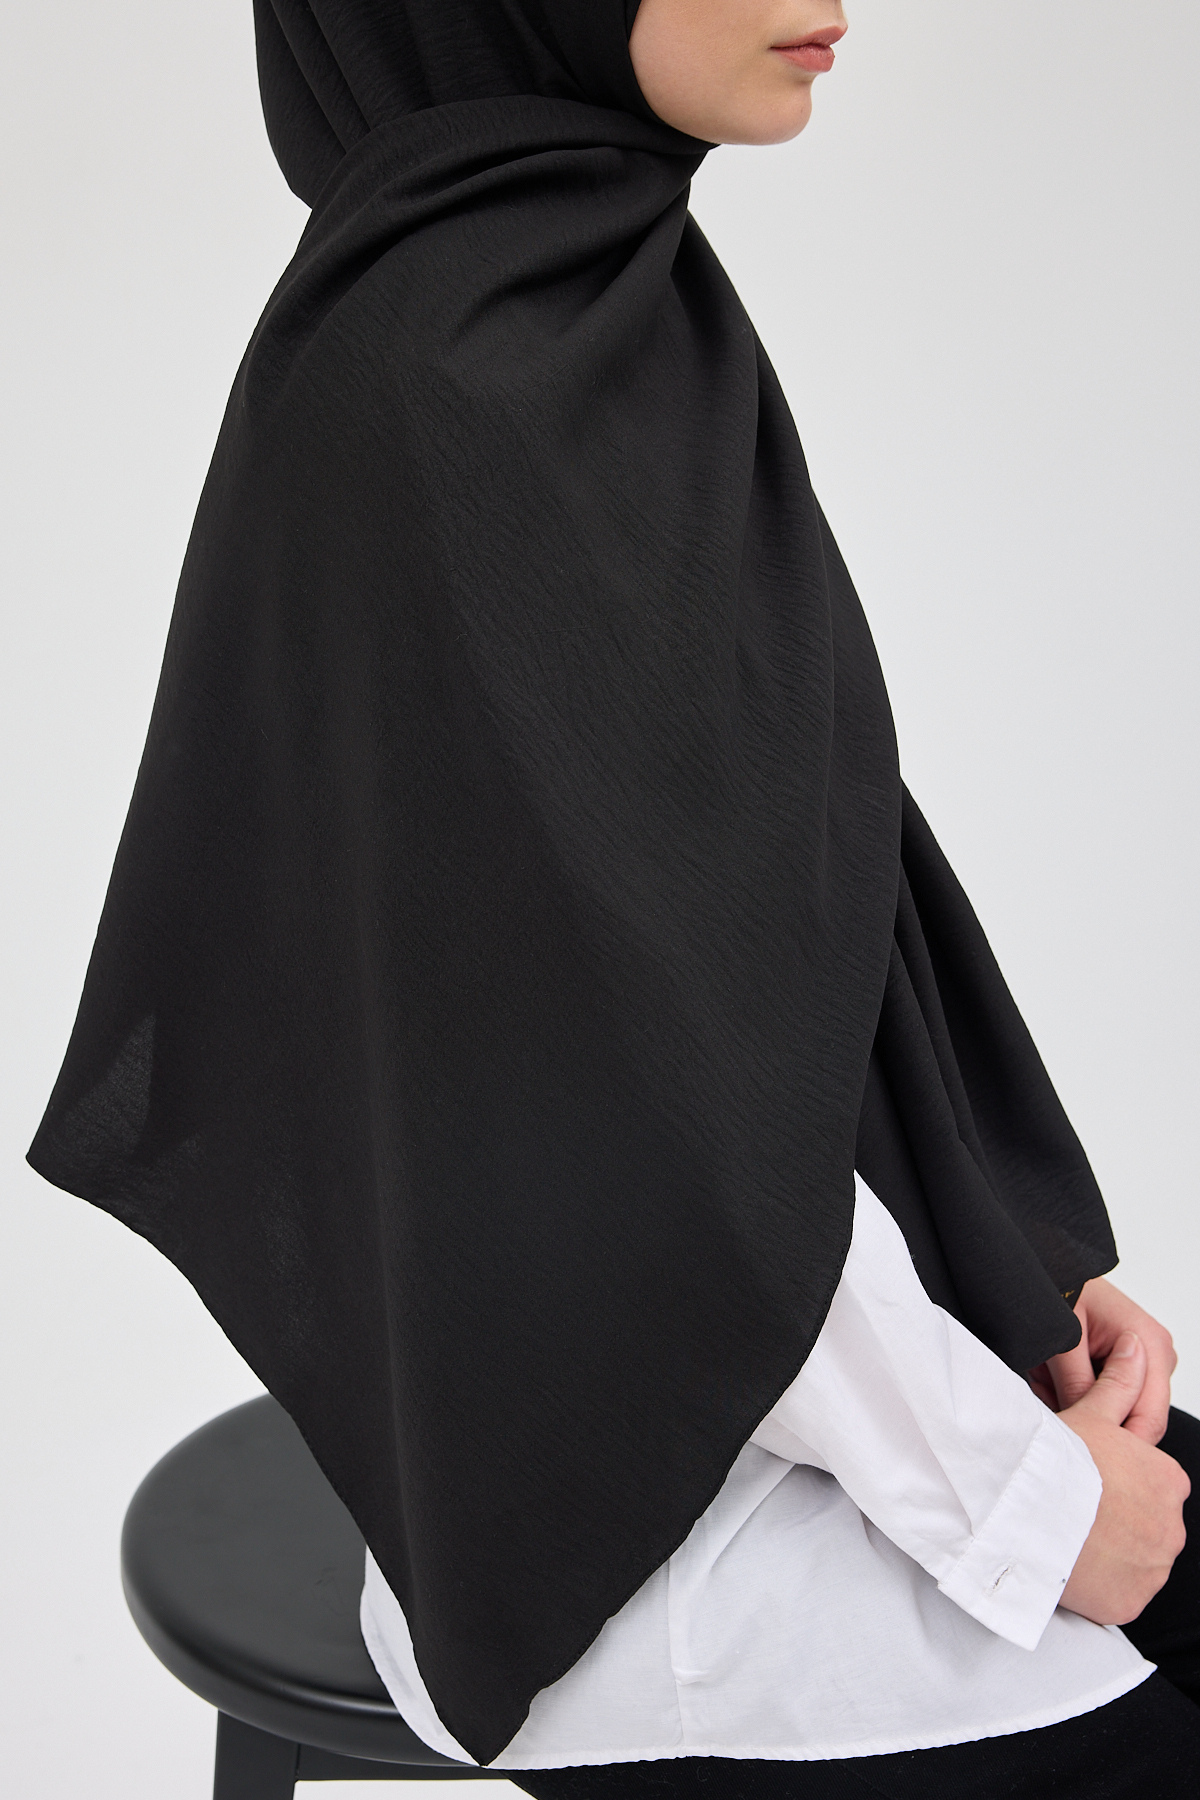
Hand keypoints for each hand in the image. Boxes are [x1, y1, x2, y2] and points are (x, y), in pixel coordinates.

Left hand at [1029, 1277, 1176, 1443]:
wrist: (1053, 1267)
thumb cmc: (1060, 1290)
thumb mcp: (1063, 1342)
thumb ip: (1078, 1387)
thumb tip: (1085, 1435)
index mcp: (1150, 1344)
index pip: (1150, 1419)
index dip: (1118, 1444)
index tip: (1082, 1449)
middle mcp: (1157, 1353)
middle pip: (1135, 1418)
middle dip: (1093, 1419)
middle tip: (1049, 1396)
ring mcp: (1147, 1359)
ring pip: (1118, 1410)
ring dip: (1080, 1404)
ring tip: (1046, 1378)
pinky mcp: (1130, 1363)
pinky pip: (1109, 1397)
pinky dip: (1079, 1394)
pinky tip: (1053, 1377)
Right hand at [1059, 1331, 1189, 1625]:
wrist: (1028, 1514)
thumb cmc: (1055, 1464)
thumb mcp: (1090, 1413)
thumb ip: (1120, 1383)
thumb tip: (1136, 1346)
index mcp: (1168, 1480)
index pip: (1150, 1484)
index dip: (1116, 1482)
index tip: (1087, 1482)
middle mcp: (1172, 1526)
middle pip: (1145, 1523)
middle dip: (1116, 1520)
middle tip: (1074, 1508)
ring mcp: (1154, 1569)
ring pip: (1136, 1560)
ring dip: (1112, 1554)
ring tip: (1070, 1535)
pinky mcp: (1132, 1603)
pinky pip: (1121, 1594)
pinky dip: (1103, 1584)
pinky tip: (1074, 1563)